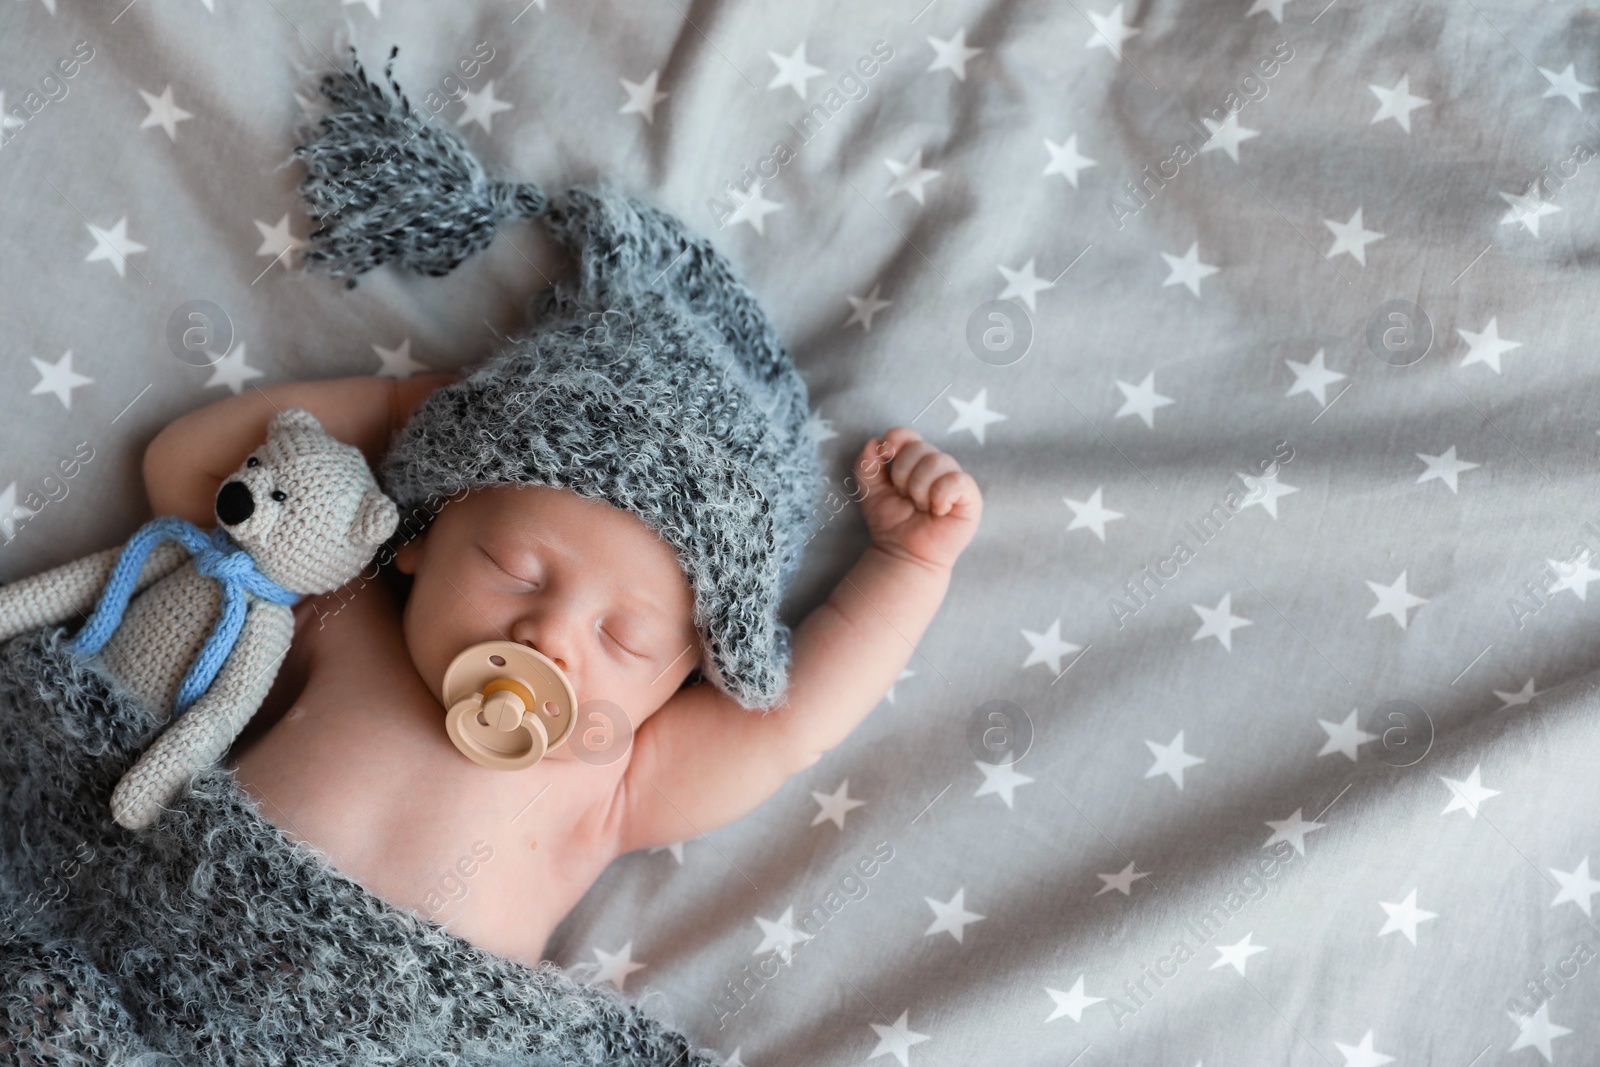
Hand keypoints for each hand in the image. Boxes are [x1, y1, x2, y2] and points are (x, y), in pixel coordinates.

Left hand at [852, 427, 981, 571]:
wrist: (903, 553)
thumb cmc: (891, 523)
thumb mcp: (870, 491)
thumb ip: (866, 465)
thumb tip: (873, 441)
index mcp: (915, 461)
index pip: (909, 435)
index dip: (896, 438)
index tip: (885, 454)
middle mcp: (937, 467)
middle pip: (920, 447)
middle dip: (903, 475)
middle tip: (906, 498)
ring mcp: (955, 480)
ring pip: (938, 461)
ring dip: (920, 489)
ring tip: (921, 508)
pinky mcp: (971, 497)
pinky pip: (957, 480)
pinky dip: (941, 495)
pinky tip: (938, 511)